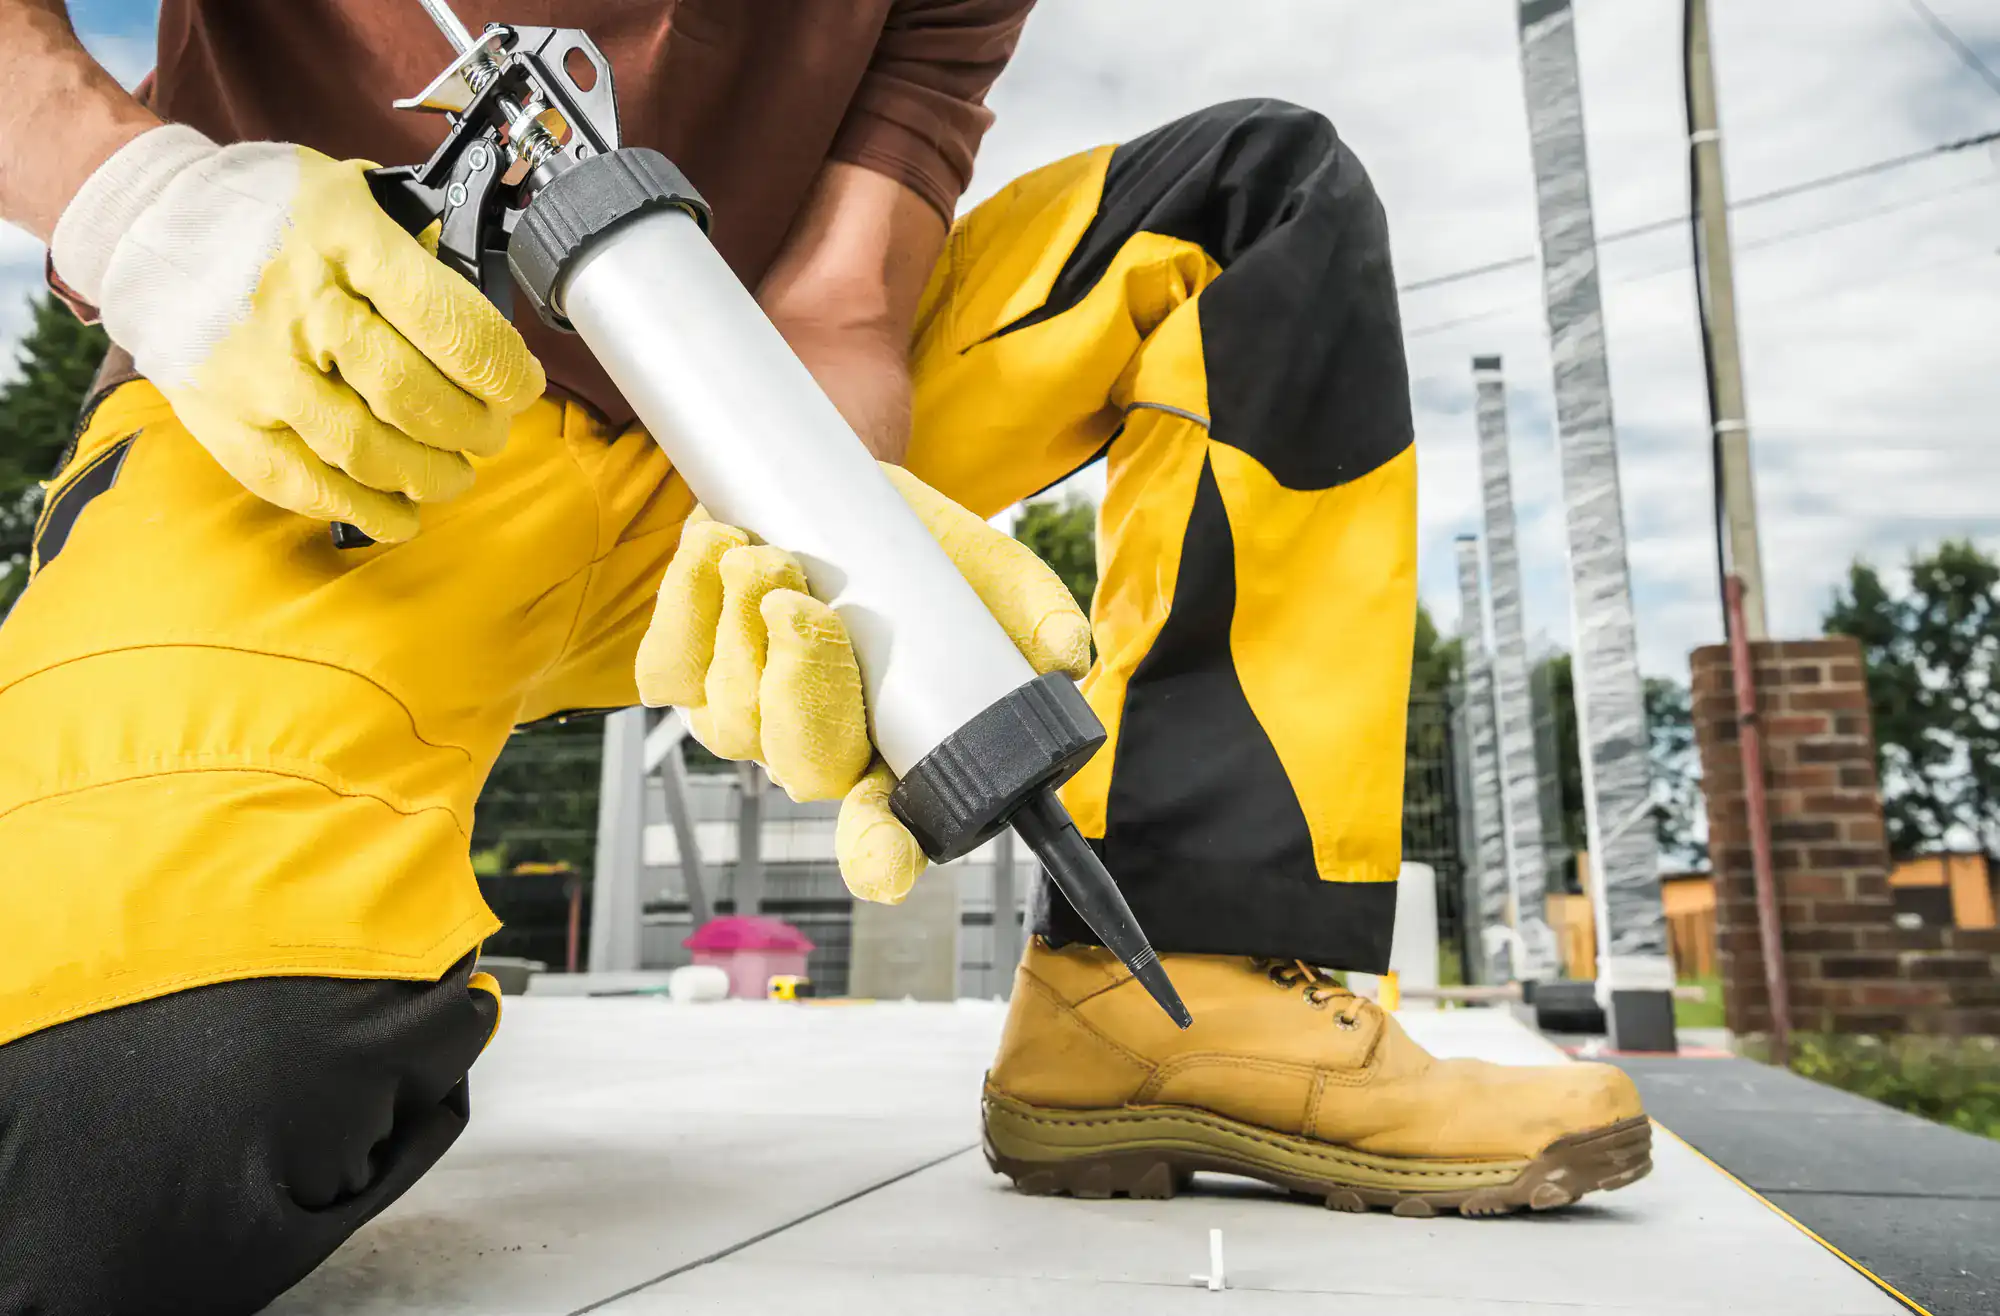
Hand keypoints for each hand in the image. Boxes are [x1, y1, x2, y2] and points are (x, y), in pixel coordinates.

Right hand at [49, 125, 544, 542]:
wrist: (145, 223)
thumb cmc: (267, 213)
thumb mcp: (350, 190)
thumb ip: (417, 243)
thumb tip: (488, 303)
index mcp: (342, 238)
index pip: (448, 322)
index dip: (502, 369)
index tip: (520, 385)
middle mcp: (298, 304)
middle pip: (413, 394)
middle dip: (474, 428)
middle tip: (491, 431)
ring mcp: (255, 367)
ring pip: (367, 450)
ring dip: (430, 475)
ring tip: (454, 472)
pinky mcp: (222, 416)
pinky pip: (304, 484)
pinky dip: (365, 511)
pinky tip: (401, 513)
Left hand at [636, 464, 1090, 903]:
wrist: (841, 491)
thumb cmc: (922, 556)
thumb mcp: (996, 582)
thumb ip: (1038, 620)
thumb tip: (1068, 655)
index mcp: (897, 761)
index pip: (888, 834)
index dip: (882, 854)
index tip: (885, 864)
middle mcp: (819, 754)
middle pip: (800, 765)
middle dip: (801, 685)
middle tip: (806, 604)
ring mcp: (745, 718)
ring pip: (729, 711)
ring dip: (743, 621)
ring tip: (775, 553)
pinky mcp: (685, 673)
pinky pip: (668, 666)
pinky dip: (690, 599)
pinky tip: (723, 547)